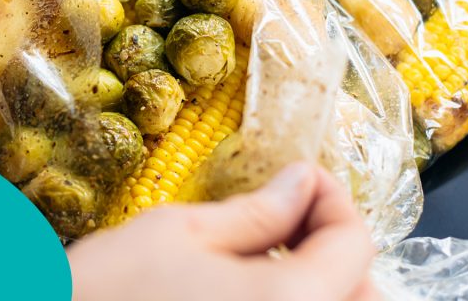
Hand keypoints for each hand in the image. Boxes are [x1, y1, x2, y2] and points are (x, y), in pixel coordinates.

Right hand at [67, 162, 379, 300]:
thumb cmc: (105, 291)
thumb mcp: (181, 232)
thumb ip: (257, 211)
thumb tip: (302, 182)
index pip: (354, 244)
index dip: (332, 197)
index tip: (301, 177)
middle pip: (362, 294)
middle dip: (338, 251)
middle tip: (295, 218)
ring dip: (322, 285)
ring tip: (274, 258)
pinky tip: (248, 293)